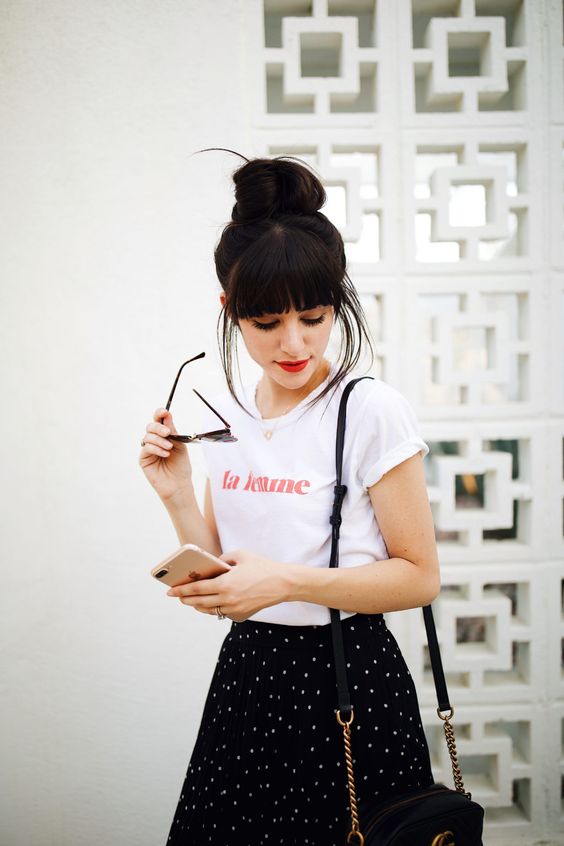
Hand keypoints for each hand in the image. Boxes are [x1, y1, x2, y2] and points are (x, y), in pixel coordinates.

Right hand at [139, 407, 192, 502]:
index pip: (158, 420)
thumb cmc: (181, 466)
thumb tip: (166, 415)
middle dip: (159, 428)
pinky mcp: (143, 459)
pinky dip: (156, 449)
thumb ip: (173, 431)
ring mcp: (148, 450)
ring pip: (147, 436)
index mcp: (164, 436)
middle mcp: (154, 441)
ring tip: (169, 448)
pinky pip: (146, 448)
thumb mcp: (180, 445)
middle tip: (168, 433)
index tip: (164, 412)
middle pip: (150, 426)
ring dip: (159, 440)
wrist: (179, 485)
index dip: (159, 414)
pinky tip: (165, 454)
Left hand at [166, 550, 290, 621]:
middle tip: (177, 596)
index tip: (170, 591)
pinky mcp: (241, 616)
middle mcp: (228, 599)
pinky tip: (211, 603)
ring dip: (198, 606)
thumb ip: (224, 559)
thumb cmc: (262, 567)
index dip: (181, 590)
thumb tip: (213, 564)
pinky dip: (214, 609)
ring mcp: (235, 610)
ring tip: (192, 601)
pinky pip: (222, 613)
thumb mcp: (241, 555)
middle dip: (185, 599)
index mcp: (225, 584)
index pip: (196, 589)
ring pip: (209, 611)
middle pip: (199, 602)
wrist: (282, 583)